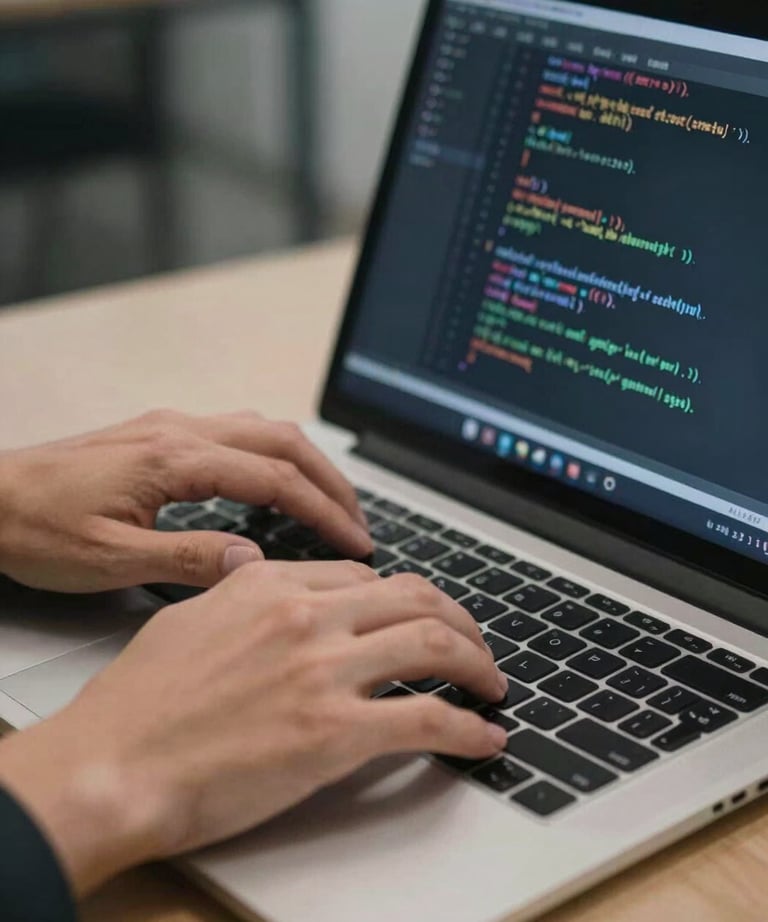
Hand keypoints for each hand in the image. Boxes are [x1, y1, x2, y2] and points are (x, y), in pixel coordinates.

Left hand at [0, 410, 371, 591]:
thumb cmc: (35, 528)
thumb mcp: (110, 559)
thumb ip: (188, 558)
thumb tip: (254, 561)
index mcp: (174, 458)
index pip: (274, 479)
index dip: (324, 511)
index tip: (357, 542)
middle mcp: (179, 430)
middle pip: (282, 441)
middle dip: (330, 480)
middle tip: (360, 520)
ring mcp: (170, 427)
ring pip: (262, 429)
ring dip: (305, 463)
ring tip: (330, 502)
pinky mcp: (159, 434)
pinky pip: (235, 433)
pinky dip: (272, 456)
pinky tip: (274, 485)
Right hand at [0, 563, 508, 895]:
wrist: (112, 766)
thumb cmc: (137, 704)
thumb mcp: (186, 620)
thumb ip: (235, 593)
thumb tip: (257, 577)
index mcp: (269, 585)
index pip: (364, 576)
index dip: (404, 597)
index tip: (420, 616)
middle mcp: (305, 616)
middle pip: (415, 597)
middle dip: (460, 619)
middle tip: (475, 645)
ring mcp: (324, 671)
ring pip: (435, 643)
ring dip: (478, 664)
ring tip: (492, 684)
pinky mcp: (335, 733)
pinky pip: (428, 719)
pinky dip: (468, 729)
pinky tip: (484, 739)